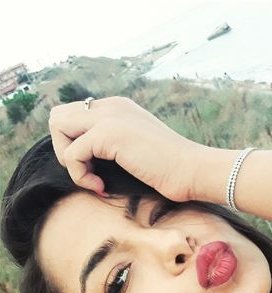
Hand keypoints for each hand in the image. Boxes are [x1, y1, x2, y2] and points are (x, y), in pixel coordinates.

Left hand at [48, 96, 207, 200]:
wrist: (194, 171)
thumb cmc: (171, 171)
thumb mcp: (137, 150)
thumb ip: (113, 146)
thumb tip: (86, 161)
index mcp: (118, 108)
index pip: (73, 116)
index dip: (76, 146)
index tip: (98, 169)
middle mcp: (111, 106)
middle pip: (58, 117)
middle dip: (64, 149)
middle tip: (88, 171)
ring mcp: (110, 117)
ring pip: (57, 127)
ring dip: (68, 160)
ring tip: (92, 178)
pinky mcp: (109, 134)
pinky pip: (71, 155)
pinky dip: (81, 176)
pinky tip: (101, 187)